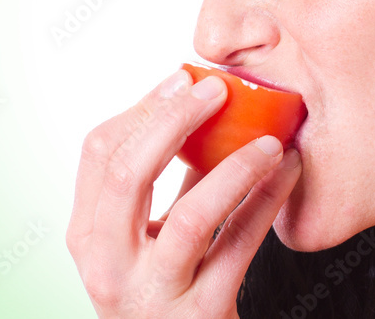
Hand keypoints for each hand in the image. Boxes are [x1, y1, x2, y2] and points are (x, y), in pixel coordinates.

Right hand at [66, 68, 302, 317]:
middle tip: (217, 89)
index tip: (182, 79)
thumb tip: (192, 108)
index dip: (143, 108)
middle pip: (129, 174)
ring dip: (236, 167)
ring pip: (192, 216)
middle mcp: (108, 266)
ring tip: (270, 139)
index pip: (99, 153)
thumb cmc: (160, 293)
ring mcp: (152, 294)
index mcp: (87, 235)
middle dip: (175, 120)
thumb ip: (160, 184)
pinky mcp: (200, 315)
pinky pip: (240, 246)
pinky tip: (287, 173)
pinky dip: (267, 203)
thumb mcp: (141, 240)